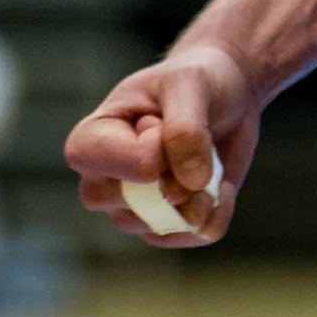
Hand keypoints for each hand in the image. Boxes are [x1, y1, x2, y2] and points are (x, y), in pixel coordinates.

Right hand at [65, 41, 262, 245]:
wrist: (227, 94)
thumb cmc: (195, 80)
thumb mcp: (190, 84)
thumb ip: (184, 130)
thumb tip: (190, 186)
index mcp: (89, 140)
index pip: (103, 167)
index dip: (147, 151)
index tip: (159, 121)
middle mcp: (103, 182)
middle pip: (126, 210)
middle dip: (173, 182)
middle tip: (188, 142)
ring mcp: (133, 209)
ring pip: (162, 227)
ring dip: (200, 195)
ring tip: (207, 158)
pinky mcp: (168, 224)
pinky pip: (193, 236)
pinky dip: (218, 211)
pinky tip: (222, 183)